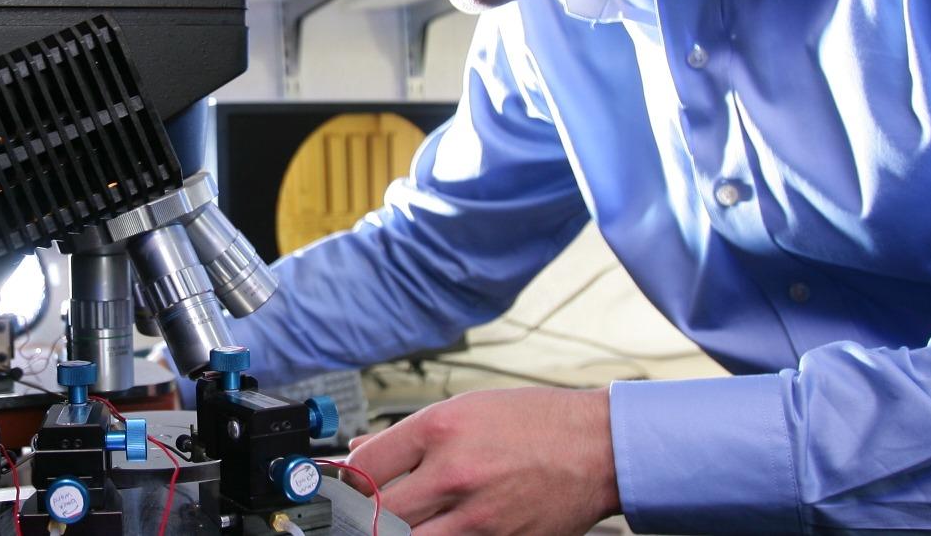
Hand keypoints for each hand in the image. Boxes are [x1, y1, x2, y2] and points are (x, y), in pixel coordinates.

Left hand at [343, 386, 619, 534]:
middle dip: (359, 519)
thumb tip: (361, 453)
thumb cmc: (536, 422)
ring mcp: (477, 516)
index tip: (332, 490)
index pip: (365, 466)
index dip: (339, 484)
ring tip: (395, 524)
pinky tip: (434, 530)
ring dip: (396, 532)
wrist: (598, 448)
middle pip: (377, 514)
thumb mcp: (467, 408)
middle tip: (353, 518)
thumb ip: (410, 434)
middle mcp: (454, 473)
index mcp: (441, 429)